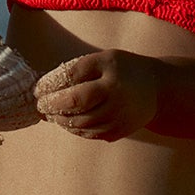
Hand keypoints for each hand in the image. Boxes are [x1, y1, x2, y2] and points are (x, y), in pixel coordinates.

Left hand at [34, 50, 158, 142]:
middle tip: (40, 105)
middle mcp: (116, 98)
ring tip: (51, 114)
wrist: (157, 90)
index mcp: (110, 75)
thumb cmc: (123, 70)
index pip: (72, 80)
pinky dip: (74, 129)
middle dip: (52, 106)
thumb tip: (46, 87)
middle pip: (75, 105)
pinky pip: (89, 134)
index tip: (38, 89)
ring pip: (80, 124)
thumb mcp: (103, 60)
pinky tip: (67, 121)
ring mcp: (118, 118)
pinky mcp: (119, 132)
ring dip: (60, 120)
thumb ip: (78, 70)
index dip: (50, 86)